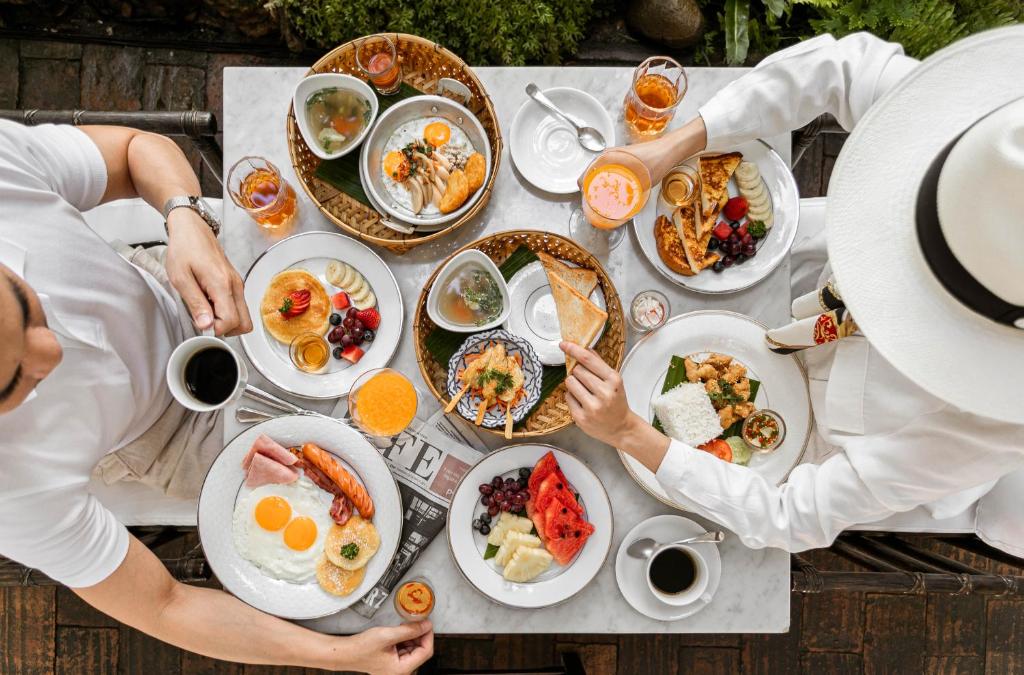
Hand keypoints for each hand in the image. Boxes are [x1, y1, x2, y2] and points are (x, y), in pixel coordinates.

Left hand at [164, 210, 252, 336]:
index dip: (216, 329)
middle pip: (245, 323)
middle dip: (226, 329)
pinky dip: (225, 311)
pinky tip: (208, 301)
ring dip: (225, 320)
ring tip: (204, 309)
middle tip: (204, 320)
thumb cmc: (185, 248)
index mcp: (222, 284)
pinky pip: (237, 306)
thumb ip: (195, 303)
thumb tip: (206, 326)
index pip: (230, 321)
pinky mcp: (235, 284)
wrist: (193, 228)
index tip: (200, 324)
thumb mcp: (180, 277)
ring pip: (243, 316)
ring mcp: (238, 285)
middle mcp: (235, 285)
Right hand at [344, 621, 433, 674]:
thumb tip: (426, 625)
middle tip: (415, 620)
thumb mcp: (388, 635)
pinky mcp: (392, 662)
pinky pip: (405, 649)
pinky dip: (404, 639)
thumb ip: (409, 630)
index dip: (428, 635)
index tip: (427, 622)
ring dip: (411, 636)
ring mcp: (397, 667)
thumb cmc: (362, 647)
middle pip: (420, 650)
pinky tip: (398, 632)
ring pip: (413, 648)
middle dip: (419, 635)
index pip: (425, 652)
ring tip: (403, 626)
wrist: (346, 652)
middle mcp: (401, 671)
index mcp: (402, 669)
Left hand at [560, 342, 635, 446]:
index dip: (573, 350)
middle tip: (585, 381)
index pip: (588, 360)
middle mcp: (604, 393)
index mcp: (613, 380)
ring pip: (569, 382)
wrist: (621, 428)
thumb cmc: (616, 402)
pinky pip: (567, 397)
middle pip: (577, 370)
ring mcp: (592, 407)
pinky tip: (582, 402)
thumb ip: (599, 364)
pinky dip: (572, 397)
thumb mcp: (614, 381)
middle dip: (577, 372)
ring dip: (573, 384)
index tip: (563, 344)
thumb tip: (584, 348)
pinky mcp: (581, 418)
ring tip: (584, 392)